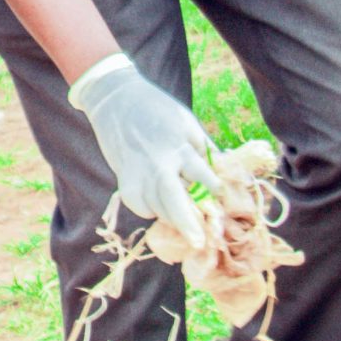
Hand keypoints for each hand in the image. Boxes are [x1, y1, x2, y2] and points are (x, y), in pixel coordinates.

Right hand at [67, 53, 213, 247]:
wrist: (116, 98)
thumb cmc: (157, 109)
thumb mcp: (186, 122)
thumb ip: (204, 148)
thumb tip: (224, 169)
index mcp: (179, 144)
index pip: (200, 173)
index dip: (212, 189)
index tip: (221, 199)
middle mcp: (158, 160)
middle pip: (172, 197)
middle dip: (186, 222)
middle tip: (198, 242)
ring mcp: (138, 170)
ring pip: (155, 206)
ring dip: (171, 218)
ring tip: (186, 227)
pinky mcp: (123, 176)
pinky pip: (138, 204)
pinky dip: (149, 210)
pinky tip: (158, 207)